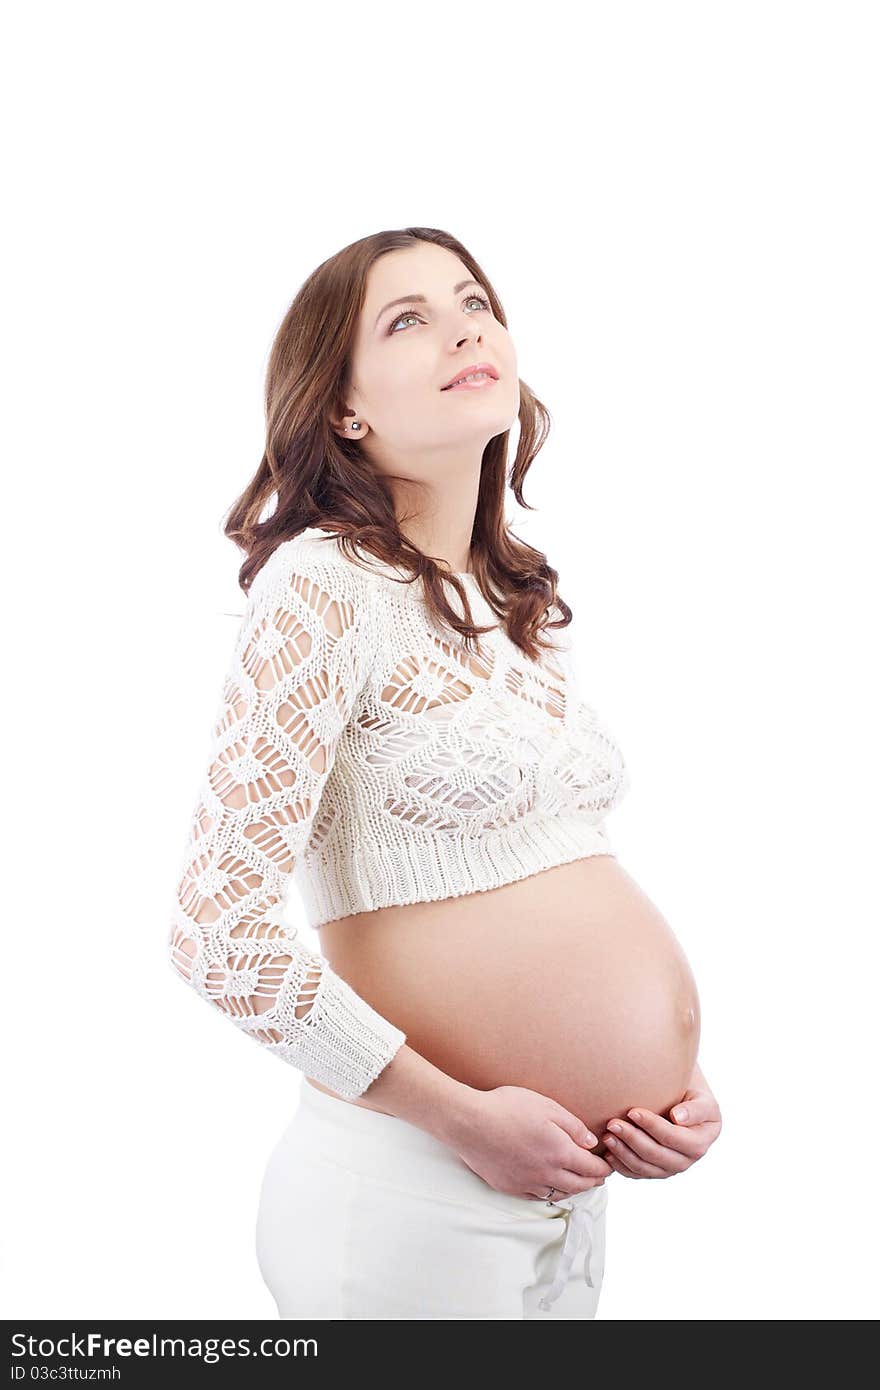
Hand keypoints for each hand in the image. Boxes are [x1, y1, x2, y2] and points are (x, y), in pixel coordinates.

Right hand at [450, 1084, 612, 1200]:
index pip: (592, 1169)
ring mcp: (527, 1184)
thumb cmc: (507, 1108)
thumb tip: (590, 1143)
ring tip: (578, 1181)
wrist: (469, 1122)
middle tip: (599, 1175)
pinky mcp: (510, 1187)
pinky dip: (550, 1192)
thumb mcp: (546, 1106)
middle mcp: (547, 1174)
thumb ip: (572, 1126)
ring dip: (574, 1189)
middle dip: (593, 1181)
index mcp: (560, 1153)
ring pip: (559, 1194)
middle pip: (579, 1185)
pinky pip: (537, 1196)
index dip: (604, 1168)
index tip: (609, 1165)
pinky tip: (550, 1185)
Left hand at [600, 1077, 721, 1179]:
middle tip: (612, 1123)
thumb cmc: (690, 1093)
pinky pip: (636, 1173)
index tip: (633, 1112)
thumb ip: (696, 1108)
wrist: (680, 1100)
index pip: (674, 1137)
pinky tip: (607, 1153)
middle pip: (657, 1155)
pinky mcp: (654, 1171)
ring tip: (607, 1136)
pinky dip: (620, 1165)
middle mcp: (687, 1160)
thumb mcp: (701, 1097)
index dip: (653, 1126)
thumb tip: (678, 1118)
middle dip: (633, 1139)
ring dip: (623, 1153)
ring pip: (644, 1167)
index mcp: (701, 1141)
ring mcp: (670, 1168)